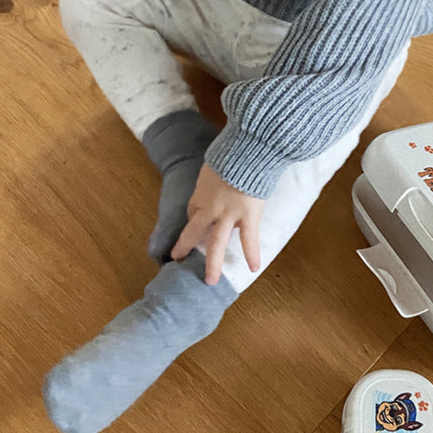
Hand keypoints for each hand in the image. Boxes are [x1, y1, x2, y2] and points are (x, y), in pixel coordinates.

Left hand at [170, 164, 263, 284]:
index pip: (193, 212)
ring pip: (216, 243)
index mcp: (201, 193)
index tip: (198, 224)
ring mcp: (229, 215)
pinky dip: (252, 254)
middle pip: (194, 232)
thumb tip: (217, 177)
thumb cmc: (231, 153)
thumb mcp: (213, 165)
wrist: (247, 152)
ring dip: (213, 263)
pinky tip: (253, 268)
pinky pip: (249, 239)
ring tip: (211, 280)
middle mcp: (210, 208)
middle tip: (179, 260)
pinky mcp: (248, 216)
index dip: (195, 220)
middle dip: (185, 247)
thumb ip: (213, 177)